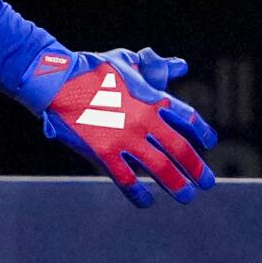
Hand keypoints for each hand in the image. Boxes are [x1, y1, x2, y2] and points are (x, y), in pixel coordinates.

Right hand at [18, 47, 216, 206]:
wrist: (54, 78)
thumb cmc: (87, 68)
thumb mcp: (122, 62)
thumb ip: (148, 68)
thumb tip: (178, 66)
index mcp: (151, 97)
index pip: (189, 119)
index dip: (203, 134)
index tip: (208, 144)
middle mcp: (143, 120)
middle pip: (182, 150)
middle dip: (197, 169)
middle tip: (206, 182)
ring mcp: (124, 138)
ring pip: (161, 169)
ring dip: (177, 185)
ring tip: (186, 196)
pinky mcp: (103, 152)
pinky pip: (127, 180)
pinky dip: (139, 194)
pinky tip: (146, 200)